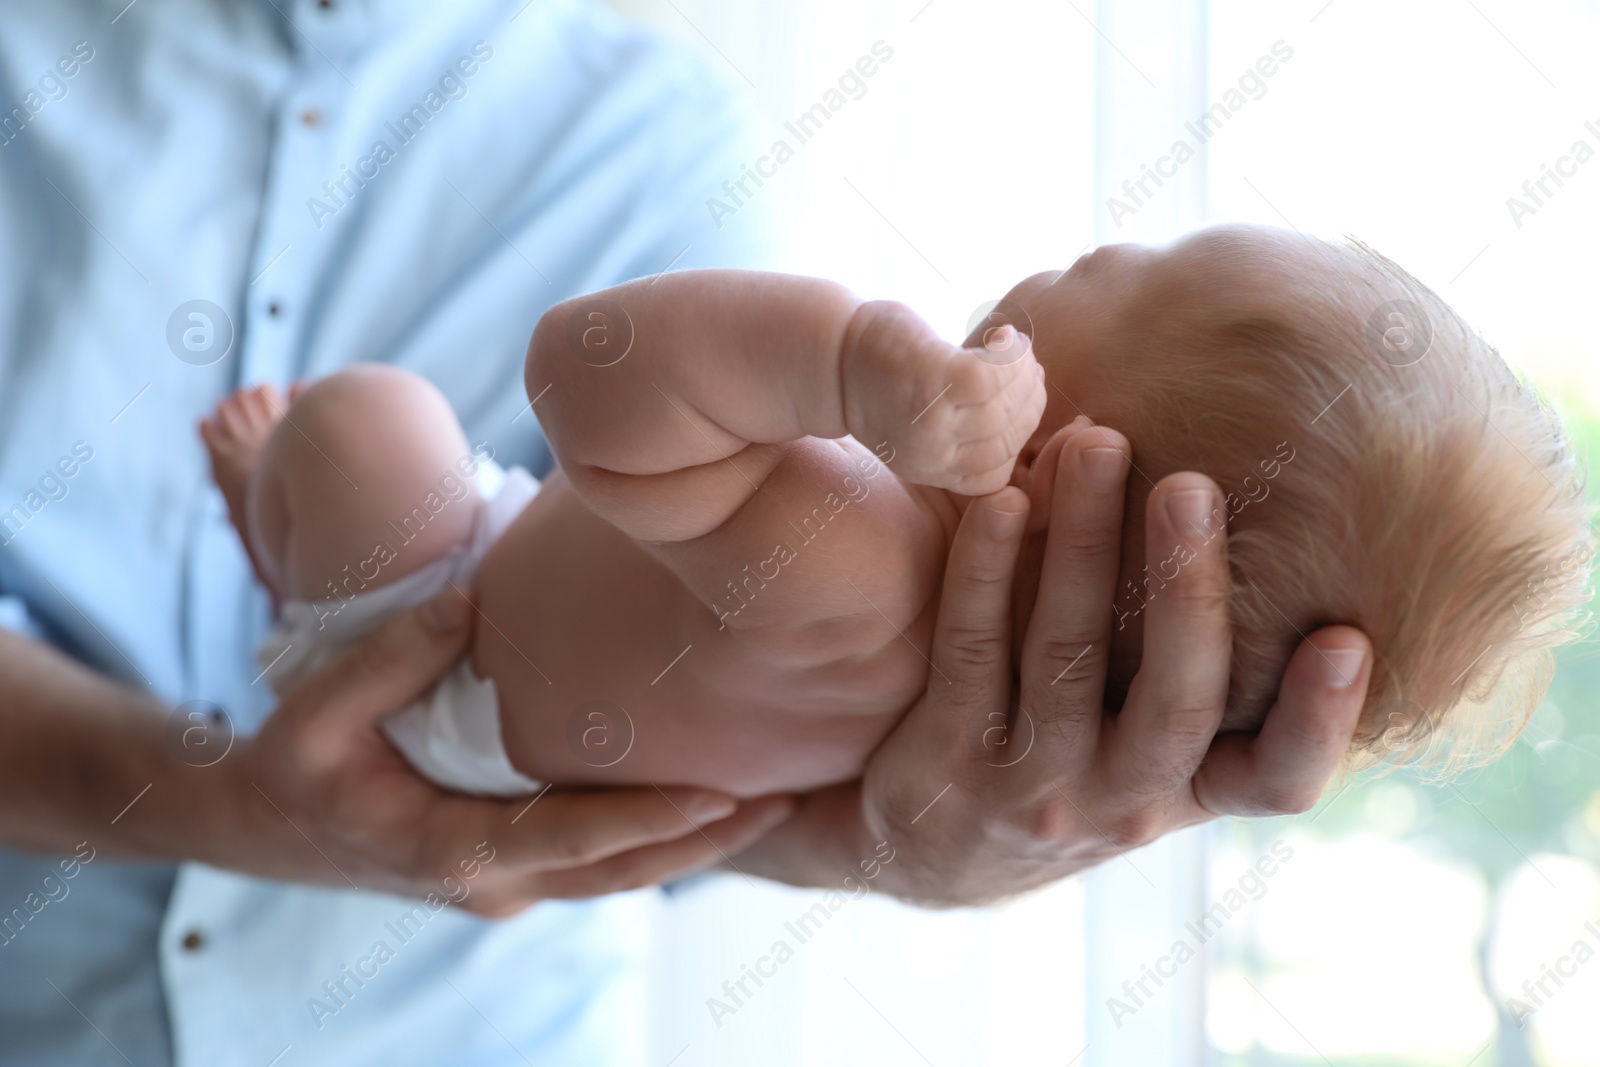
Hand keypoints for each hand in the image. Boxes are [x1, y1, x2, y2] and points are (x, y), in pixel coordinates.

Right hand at [219, 587, 794, 915]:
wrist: (265, 827)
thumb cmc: (292, 766)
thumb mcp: (315, 711)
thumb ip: (388, 658)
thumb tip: (465, 602)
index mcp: (447, 850)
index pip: (567, 840)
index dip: (647, 822)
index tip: (721, 797)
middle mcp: (488, 883)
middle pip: (615, 872)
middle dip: (702, 841)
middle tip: (786, 800)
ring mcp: (503, 887)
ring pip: (616, 876)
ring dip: (692, 846)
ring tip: (774, 803)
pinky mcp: (512, 871)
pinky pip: (596, 863)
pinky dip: (654, 839)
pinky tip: (710, 806)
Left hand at [756, 418, 1370, 904]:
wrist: (935, 845)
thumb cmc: (1071, 756)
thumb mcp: (1146, 745)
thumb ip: (1198, 666)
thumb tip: (1266, 498)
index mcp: (1190, 791)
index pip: (1278, 782)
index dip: (1319, 722)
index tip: (1347, 637)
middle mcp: (1121, 801)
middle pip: (1173, 700)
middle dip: (1185, 588)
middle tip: (1190, 485)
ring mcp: (1032, 787)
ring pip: (1067, 655)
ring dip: (1082, 542)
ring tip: (1094, 443)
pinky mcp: (946, 761)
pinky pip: (972, 650)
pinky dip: (988, 570)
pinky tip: (1003, 500)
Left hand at [841, 300, 1045, 495]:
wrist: (824, 355)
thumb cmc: (880, 379)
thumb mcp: (922, 422)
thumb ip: (965, 430)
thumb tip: (1026, 409)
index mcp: (930, 470)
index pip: (1000, 472)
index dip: (1019, 432)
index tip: (1020, 396)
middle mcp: (930, 456)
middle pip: (1010, 437)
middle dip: (1029, 397)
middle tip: (1024, 365)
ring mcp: (930, 423)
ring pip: (1007, 406)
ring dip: (1022, 371)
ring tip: (1012, 347)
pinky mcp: (930, 382)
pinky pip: (993, 375)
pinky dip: (1009, 354)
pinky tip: (1001, 336)